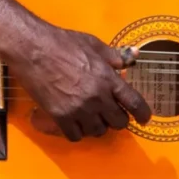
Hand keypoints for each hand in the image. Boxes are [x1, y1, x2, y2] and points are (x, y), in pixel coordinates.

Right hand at [8, 25, 152, 141]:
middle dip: (119, 119)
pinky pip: (76, 136)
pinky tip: (76, 122)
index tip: (145, 118)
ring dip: (99, 126)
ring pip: (98, 131)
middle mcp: (97, 97)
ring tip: (93, 117)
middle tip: (112, 112)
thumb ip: (115, 56)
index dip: (143, 114)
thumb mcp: (94, 45)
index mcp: (108, 79)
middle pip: (119, 122)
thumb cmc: (64, 43)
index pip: (134, 103)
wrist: (33, 49)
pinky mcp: (60, 116)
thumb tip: (134, 55)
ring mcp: (78, 109)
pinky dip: (78, 132)